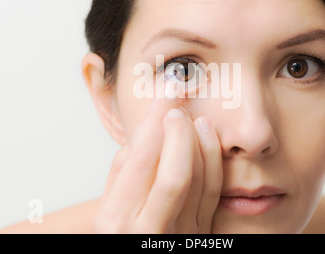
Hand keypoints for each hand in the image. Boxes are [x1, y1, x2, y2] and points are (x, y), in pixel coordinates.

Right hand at [93, 84, 222, 232]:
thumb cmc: (122, 232)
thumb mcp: (109, 206)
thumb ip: (123, 171)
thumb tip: (149, 129)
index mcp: (117, 218)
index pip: (142, 161)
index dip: (157, 120)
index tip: (168, 89)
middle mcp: (149, 230)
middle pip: (176, 174)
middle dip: (181, 132)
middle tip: (178, 105)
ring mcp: (181, 236)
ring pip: (201, 181)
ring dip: (201, 141)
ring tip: (195, 118)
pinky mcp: (202, 235)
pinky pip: (214, 193)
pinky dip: (212, 159)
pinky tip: (206, 138)